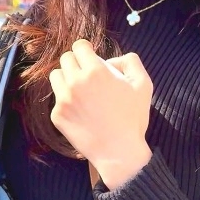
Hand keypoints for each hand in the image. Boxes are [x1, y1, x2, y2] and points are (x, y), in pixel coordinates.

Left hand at [49, 39, 152, 189]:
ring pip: (56, 76)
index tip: (90, 57)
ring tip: (80, 89)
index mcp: (95, 71)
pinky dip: (66, 101)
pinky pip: (56, 99)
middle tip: (86, 74)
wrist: (119, 152)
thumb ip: (131, 61)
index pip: (79, 46)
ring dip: (67, 78)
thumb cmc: (133, 118)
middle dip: (76, 63)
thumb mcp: (143, 84)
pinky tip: (80, 110)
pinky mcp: (57, 116)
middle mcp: (75, 82)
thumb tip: (112, 60)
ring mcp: (63, 100)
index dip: (86, 50)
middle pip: (66, 59)